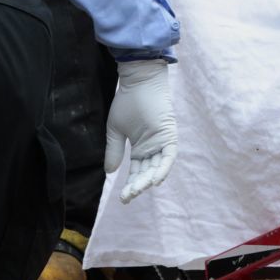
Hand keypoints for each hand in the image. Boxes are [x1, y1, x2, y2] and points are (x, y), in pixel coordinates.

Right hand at [105, 59, 177, 202]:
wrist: (137, 80)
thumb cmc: (126, 101)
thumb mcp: (115, 130)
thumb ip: (113, 151)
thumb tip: (110, 173)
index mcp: (140, 147)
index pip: (136, 171)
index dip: (130, 185)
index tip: (122, 198)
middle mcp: (152, 148)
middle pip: (146, 172)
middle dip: (137, 186)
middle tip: (127, 197)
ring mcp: (161, 142)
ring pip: (157, 167)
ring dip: (147, 180)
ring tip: (136, 191)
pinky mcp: (169, 135)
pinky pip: (168, 157)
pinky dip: (163, 169)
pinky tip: (155, 181)